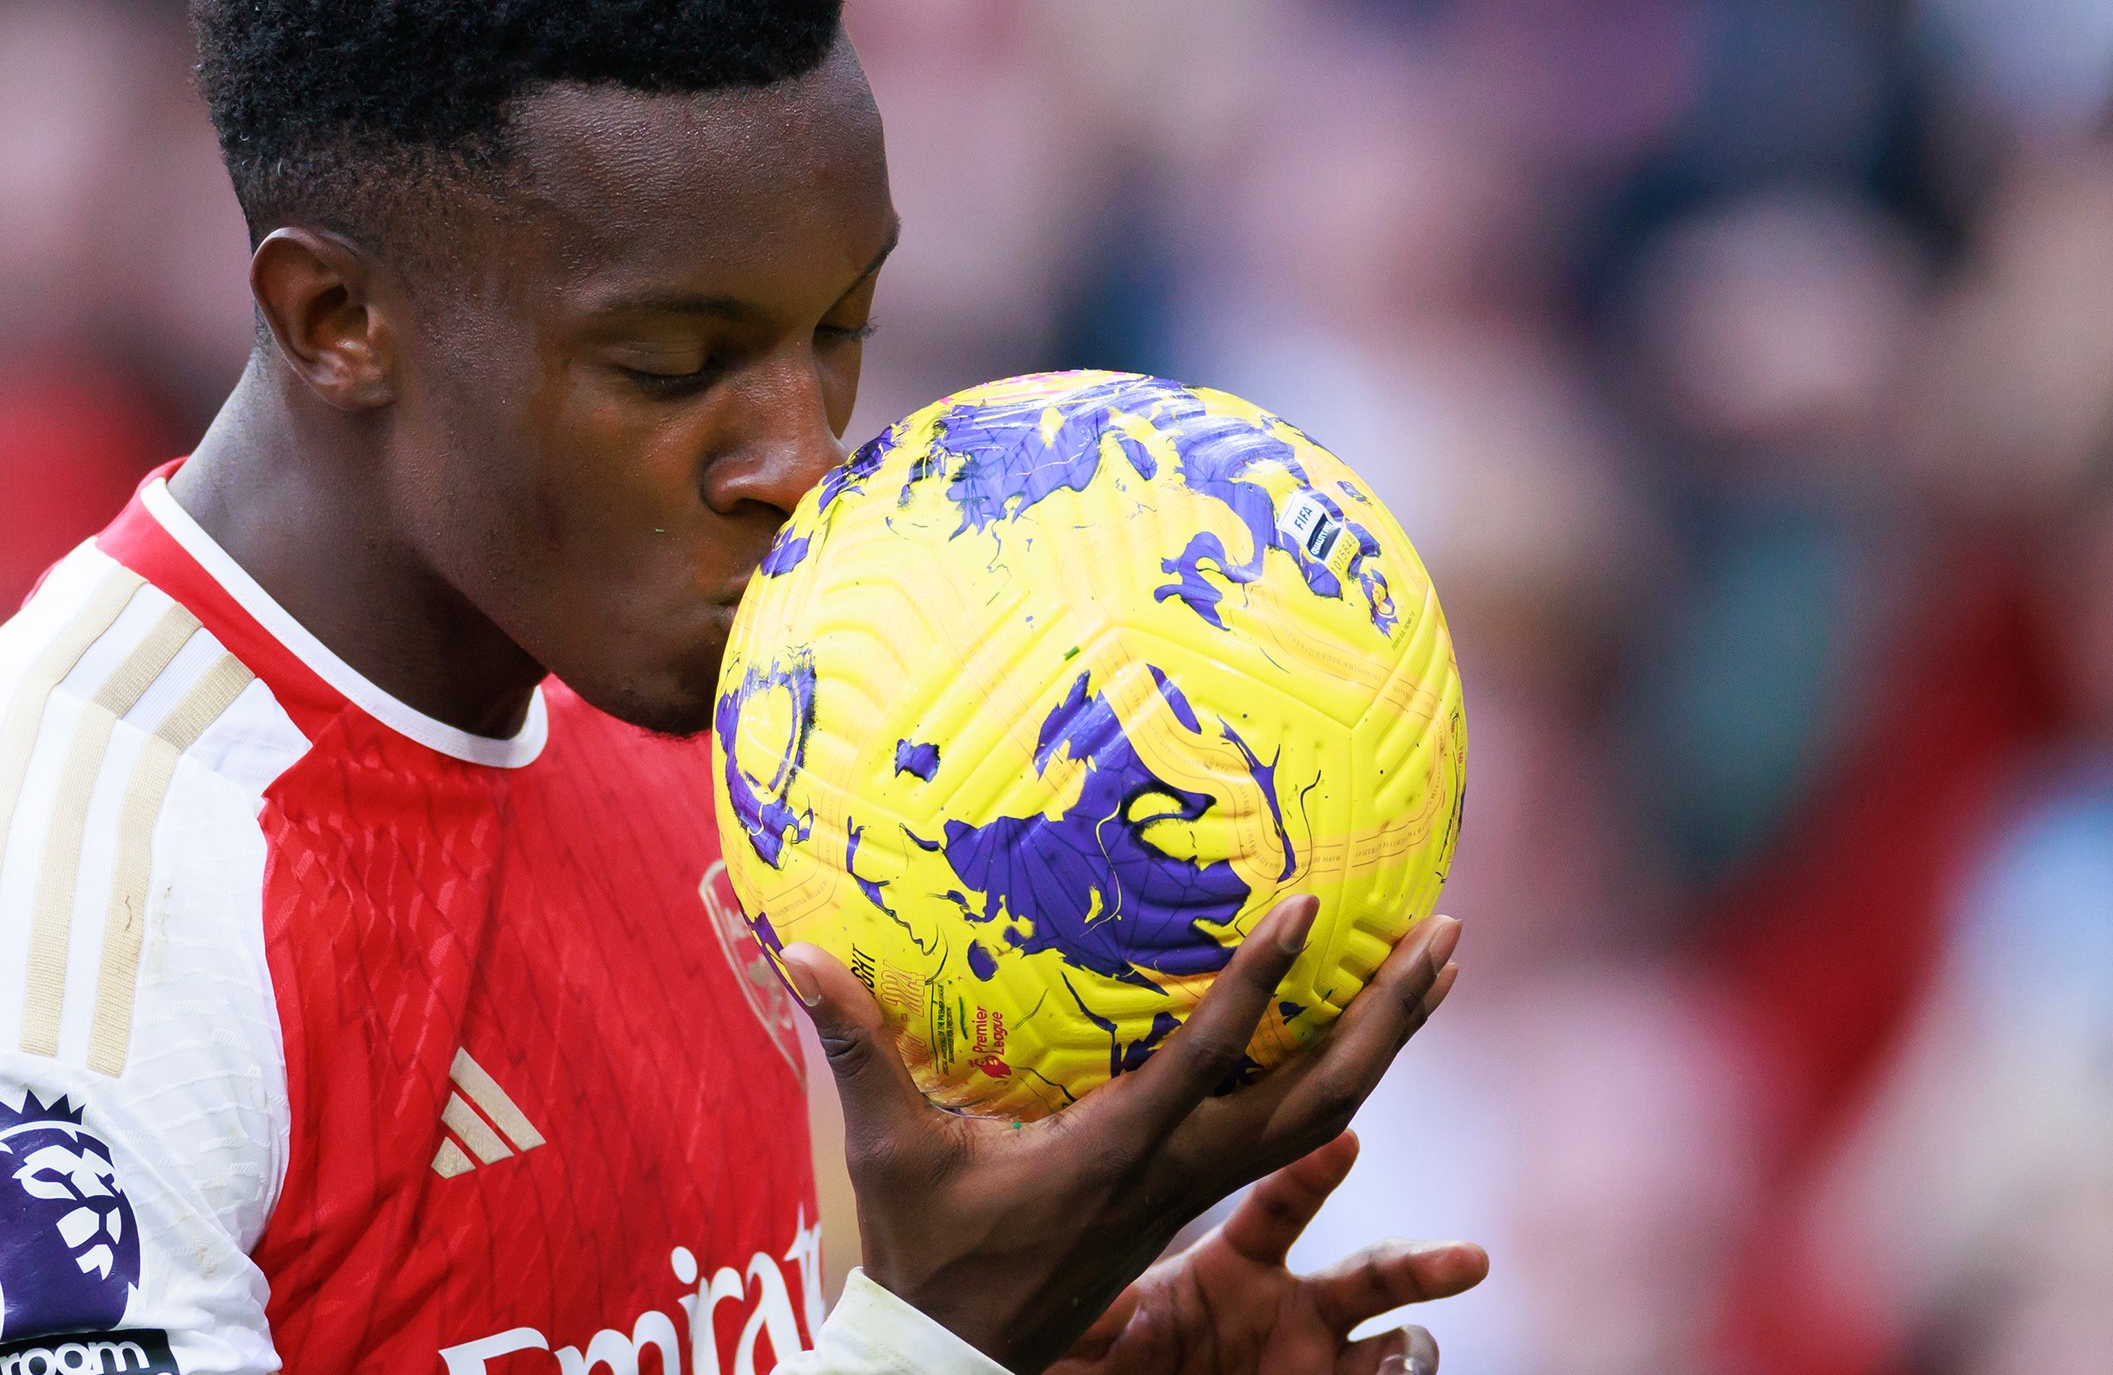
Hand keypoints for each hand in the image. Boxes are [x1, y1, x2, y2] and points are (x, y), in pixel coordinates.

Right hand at [782, 898, 1460, 1373]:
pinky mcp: (1198, 1195)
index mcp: (1118, 1152)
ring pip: (1326, 1115)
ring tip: (1439, 959)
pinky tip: (1361, 1023)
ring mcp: (1201, 1189)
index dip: (1259, 985)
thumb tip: (797, 953)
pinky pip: (1295, 1127)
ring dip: (1387, 1039)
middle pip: (1321, 1095)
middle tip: (1444, 931)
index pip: (1208, 1060)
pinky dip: (1341, 1068)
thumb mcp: (889, 1151)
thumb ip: (854, 1047)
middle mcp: (1181, 1171)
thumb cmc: (929, 1248)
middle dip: (1387, 1016)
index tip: (1308, 909)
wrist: (964, 1350)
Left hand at [1039, 1130, 1487, 1374]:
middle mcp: (1291, 1304)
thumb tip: (1085, 1280)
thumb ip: (1092, 1305)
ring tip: (1406, 1365)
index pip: (1282, 1204)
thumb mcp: (1085, 1330)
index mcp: (1234, 1262)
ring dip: (1416, 1351)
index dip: (1313, 1171)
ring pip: (1395, 1346)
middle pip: (1371, 1273)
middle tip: (1470, 1261)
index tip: (1344, 1138)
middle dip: (1422, 1264)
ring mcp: (1316, 1358)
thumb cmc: (1098, 1361)